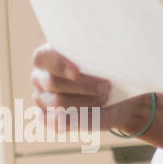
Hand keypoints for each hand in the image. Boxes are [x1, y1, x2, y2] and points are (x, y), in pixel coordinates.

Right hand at [31, 45, 162, 148]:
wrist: (122, 99)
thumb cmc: (114, 72)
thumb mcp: (111, 59)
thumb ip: (103, 52)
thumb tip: (111, 42)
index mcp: (49, 56)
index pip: (43, 57)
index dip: (58, 64)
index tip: (77, 71)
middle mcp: (40, 77)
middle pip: (52, 82)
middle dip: (83, 85)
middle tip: (107, 87)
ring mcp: (42, 99)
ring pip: (58, 102)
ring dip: (85, 101)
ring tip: (105, 98)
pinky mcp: (48, 118)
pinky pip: (57, 121)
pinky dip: (78, 117)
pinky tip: (94, 111)